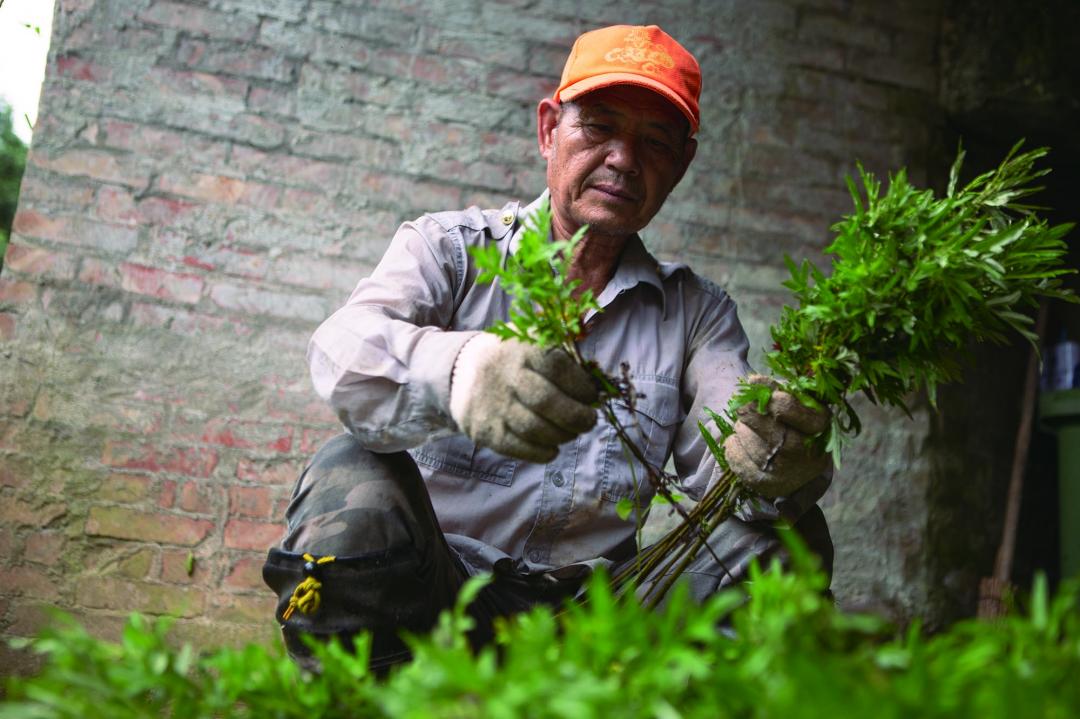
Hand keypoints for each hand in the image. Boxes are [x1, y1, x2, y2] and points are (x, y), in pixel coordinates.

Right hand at [449, 333, 597, 462]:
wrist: (461, 371)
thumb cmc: (512, 359)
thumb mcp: (532, 342)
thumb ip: (563, 357)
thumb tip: (598, 389)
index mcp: (522, 348)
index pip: (558, 366)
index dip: (581, 385)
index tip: (591, 396)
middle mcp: (506, 375)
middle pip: (547, 401)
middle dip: (577, 416)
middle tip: (588, 421)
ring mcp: (493, 404)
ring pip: (535, 429)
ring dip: (563, 435)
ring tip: (570, 432)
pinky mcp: (485, 430)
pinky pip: (520, 448)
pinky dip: (543, 452)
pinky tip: (552, 446)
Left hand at [722, 374, 829, 497]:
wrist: (799, 468)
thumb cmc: (795, 424)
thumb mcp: (796, 403)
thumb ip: (777, 389)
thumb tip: (754, 380)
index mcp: (819, 424)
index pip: (787, 408)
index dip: (768, 398)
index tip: (757, 390)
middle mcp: (806, 451)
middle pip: (767, 428)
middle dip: (750, 414)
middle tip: (743, 408)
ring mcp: (786, 471)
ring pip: (751, 443)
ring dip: (742, 430)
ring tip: (747, 427)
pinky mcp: (766, 483)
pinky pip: (738, 458)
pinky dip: (734, 446)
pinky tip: (740, 443)